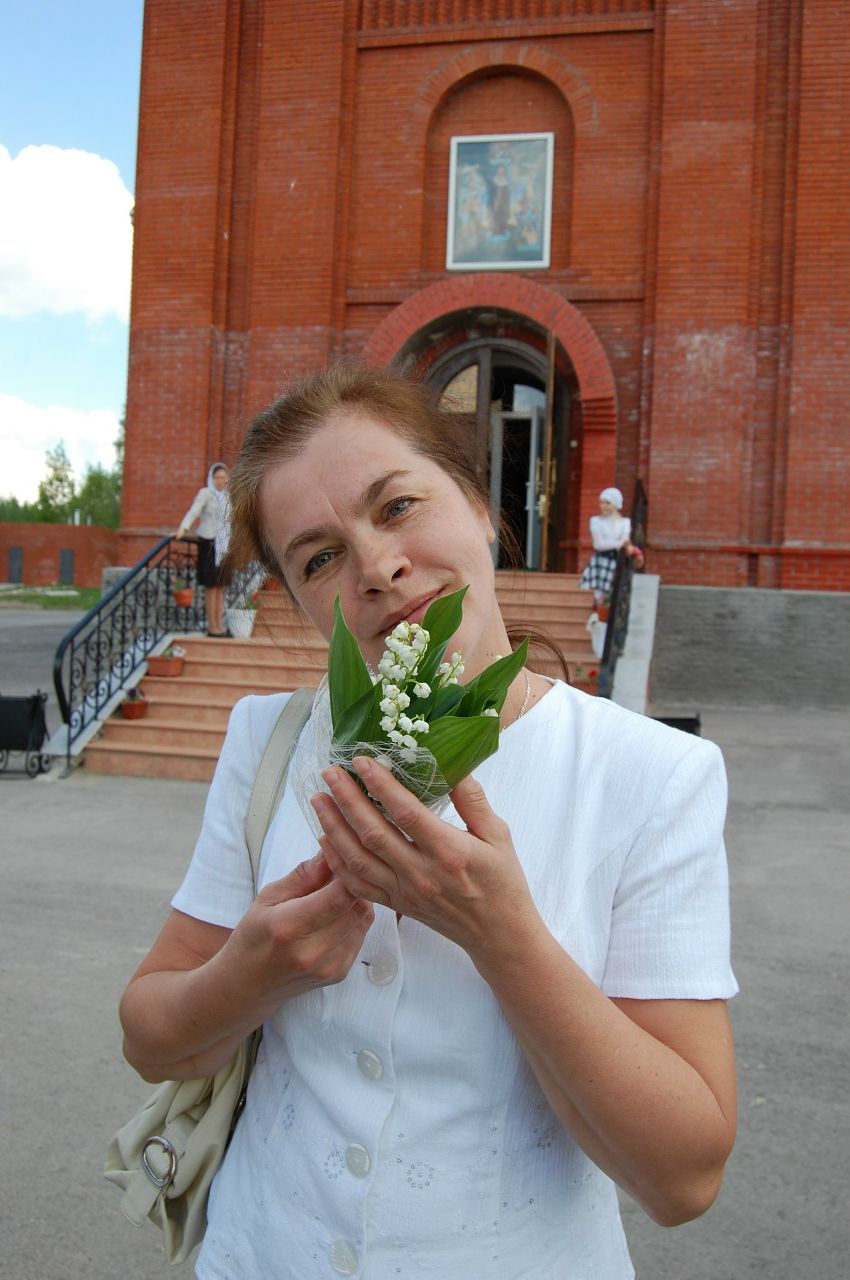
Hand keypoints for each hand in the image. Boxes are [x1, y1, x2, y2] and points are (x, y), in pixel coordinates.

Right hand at [221, 852, 374, 1007]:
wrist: (248, 986)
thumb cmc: (253, 936)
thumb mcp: (268, 898)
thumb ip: (304, 875)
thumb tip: (331, 852)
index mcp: (290, 927)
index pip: (340, 896)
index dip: (348, 871)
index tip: (343, 855)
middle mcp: (313, 952)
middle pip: (357, 906)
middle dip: (354, 883)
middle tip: (340, 871)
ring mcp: (329, 967)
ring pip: (364, 919)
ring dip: (356, 900)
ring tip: (336, 893)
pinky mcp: (339, 974)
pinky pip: (361, 935)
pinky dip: (354, 919)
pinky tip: (336, 915)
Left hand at [311, 757, 537, 956]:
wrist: (498, 935)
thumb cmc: (502, 882)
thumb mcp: (499, 835)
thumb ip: (473, 800)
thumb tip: (454, 764)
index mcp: (449, 851)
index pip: (406, 813)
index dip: (381, 785)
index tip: (362, 761)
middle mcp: (422, 873)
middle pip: (373, 833)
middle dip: (346, 799)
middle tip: (329, 772)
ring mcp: (405, 892)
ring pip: (358, 859)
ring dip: (334, 827)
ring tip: (319, 799)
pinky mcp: (396, 905)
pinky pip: (357, 885)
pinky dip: (336, 861)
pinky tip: (324, 839)